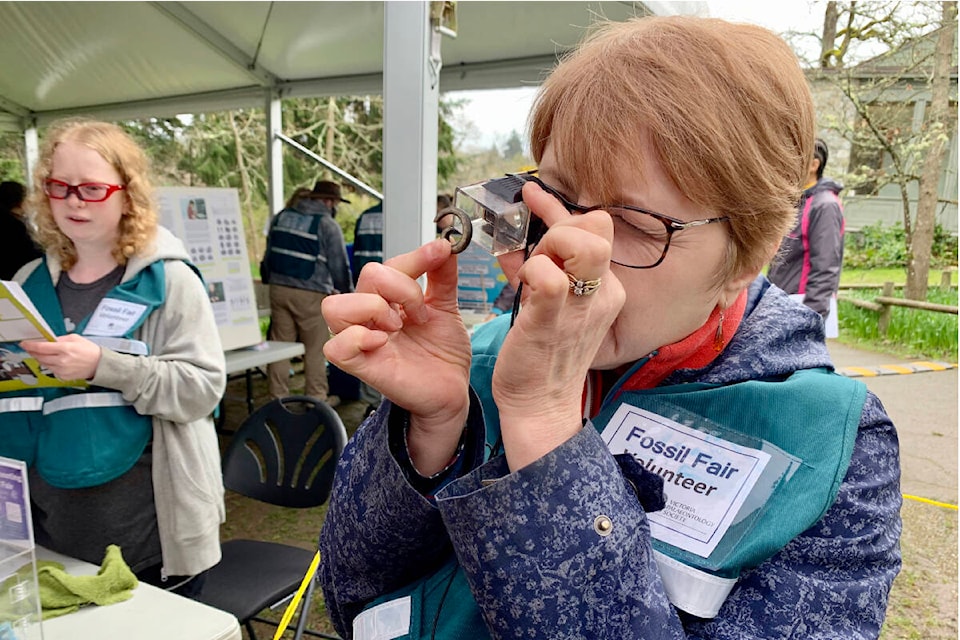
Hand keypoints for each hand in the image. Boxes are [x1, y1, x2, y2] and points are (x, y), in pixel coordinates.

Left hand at [20, 334, 102, 380]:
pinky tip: (55, 361)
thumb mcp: (75, 338)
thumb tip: (48, 340)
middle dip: (34, 351)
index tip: (25, 343)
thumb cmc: (90, 351)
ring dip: (41, 358)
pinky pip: (51, 370)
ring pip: (43, 364)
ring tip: (44, 354)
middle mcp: (62, 360)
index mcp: (65, 349)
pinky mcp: (63, 376)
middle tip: (31, 348)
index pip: (41, 347)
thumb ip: (60, 339)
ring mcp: (62, 370)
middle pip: (40, 356)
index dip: (30, 345)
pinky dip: (50, 365)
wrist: (99, 364)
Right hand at [322, 239, 471, 474]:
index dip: (414, 257)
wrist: (453, 391)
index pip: (387, 264)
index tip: (440, 252)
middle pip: (365, 276)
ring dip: (374, 309)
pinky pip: (335, 347)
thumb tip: (444, 243)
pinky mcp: (361, 367)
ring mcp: (362, 341)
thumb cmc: (442, 353)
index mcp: (388, 299)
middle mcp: (370, 316)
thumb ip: (442, 276)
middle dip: (400, 287)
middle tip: (420, 314)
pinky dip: (358, 338)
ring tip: (398, 328)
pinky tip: (383, 342)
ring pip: (335, 306)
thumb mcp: (447, 308)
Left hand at [492, 181, 625, 470]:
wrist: (540, 406)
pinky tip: (521, 287)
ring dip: (547, 247)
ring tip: (530, 275)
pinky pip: (548, 277)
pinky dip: (529, 270)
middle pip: (597, 226)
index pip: (598, 228)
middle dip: (558, 228)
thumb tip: (517, 241)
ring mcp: (581, 307)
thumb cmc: (543, 355)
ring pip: (580, 244)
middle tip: (536, 256)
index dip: (561, 210)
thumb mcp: (552, 304)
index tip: (532, 196)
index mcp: (607, 289)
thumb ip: (541, 268)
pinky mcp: (552, 321)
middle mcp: (603, 294)